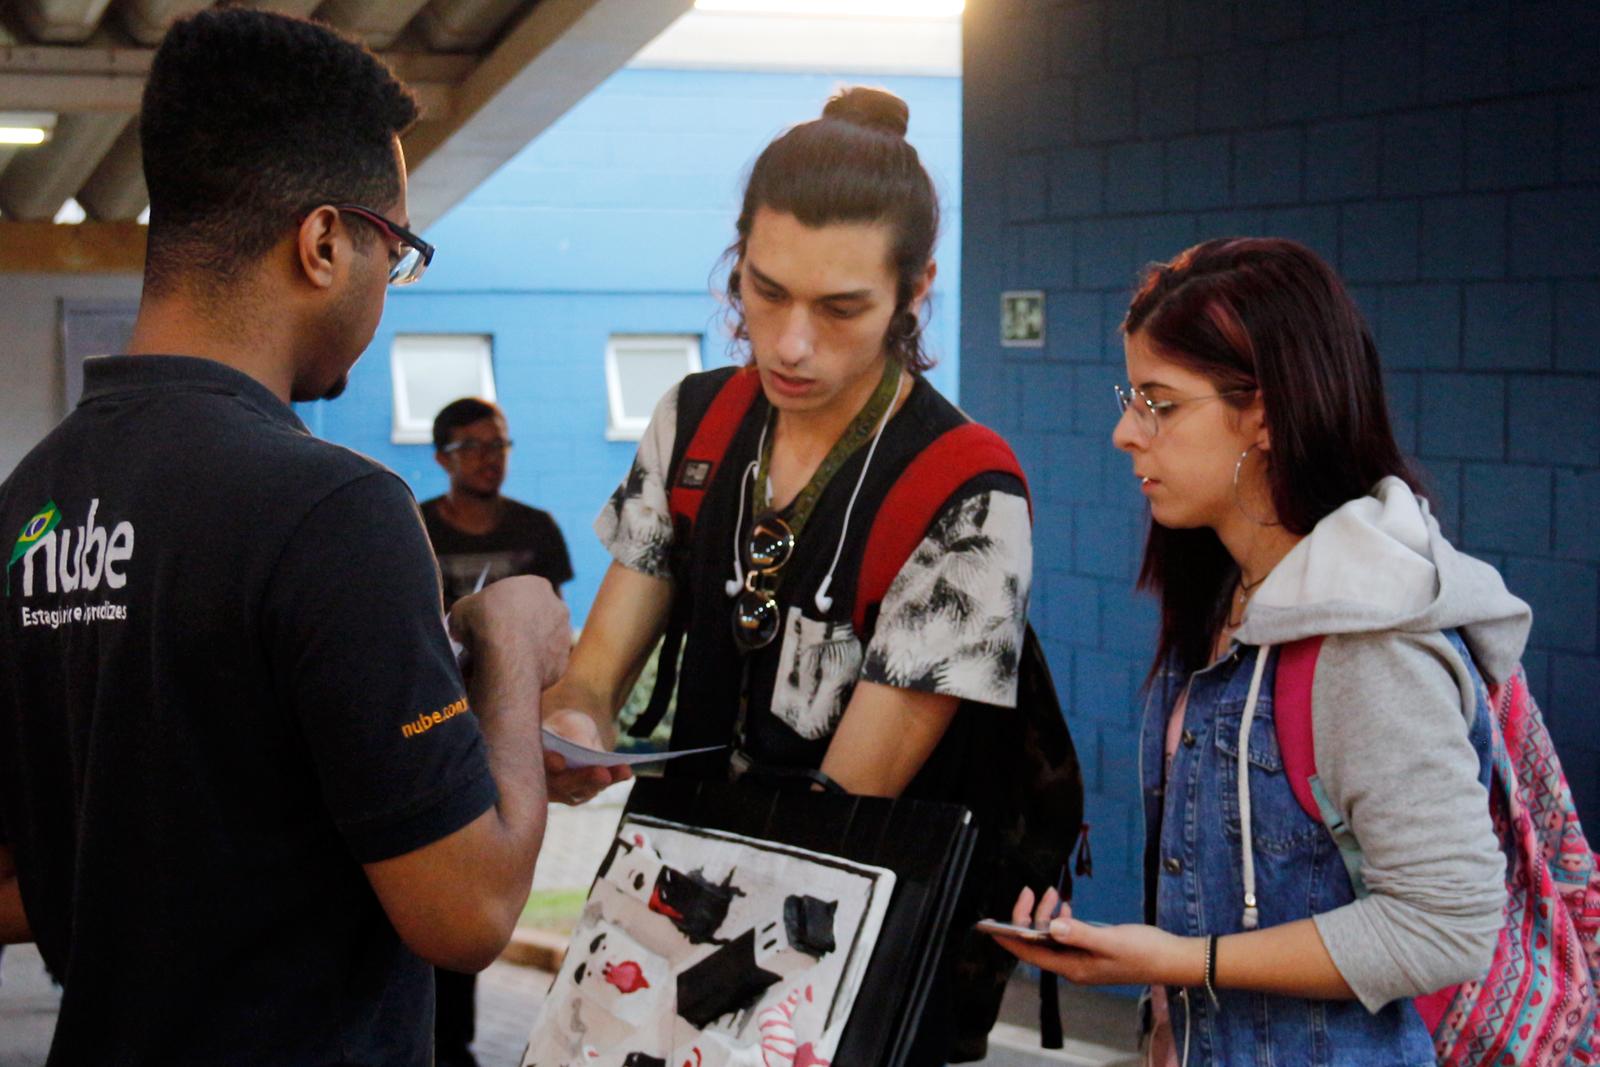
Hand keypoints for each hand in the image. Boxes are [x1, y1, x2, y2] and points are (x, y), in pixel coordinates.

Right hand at [449, 576, 570, 688]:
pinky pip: (543, 664)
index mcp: (536, 585)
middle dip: (519, 627)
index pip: (519, 594)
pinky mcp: (563, 659)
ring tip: (503, 661)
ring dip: (527, 648)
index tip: (489, 620)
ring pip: (541, 641)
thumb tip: (463, 625)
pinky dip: (530, 668)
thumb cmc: (485, 624)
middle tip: (497, 641)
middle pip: (534, 616)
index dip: (502, 607)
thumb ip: (469, 610)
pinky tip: (514, 674)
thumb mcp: (462, 609)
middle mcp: (557, 606)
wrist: (507, 657)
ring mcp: (564, 634)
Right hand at [543, 707, 631, 805]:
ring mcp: (558, 792)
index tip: (559, 762)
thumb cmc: (566, 726)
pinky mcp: (577, 795)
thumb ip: (574, 738)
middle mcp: (540, 780)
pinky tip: (625, 771)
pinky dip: (612, 779)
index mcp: (530, 757)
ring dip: (602, 781)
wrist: (572, 734)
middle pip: (561, 783)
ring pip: (580, 791)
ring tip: (623, 770)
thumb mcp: (570, 724)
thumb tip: (587, 753)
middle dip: (584, 777)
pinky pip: (595, 788)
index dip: (547, 762)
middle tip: (603, 772)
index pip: (535, 762)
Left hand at [987, 886, 1201, 987]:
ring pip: (1052, 937)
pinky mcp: (1092, 950)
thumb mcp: (1110, 940)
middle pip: (1038, 943)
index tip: (991, 922)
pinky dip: (1061, 919)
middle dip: (1029, 917)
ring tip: (1053, 892)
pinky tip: (1066, 905)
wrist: (1172, 958)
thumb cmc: (1144, 951)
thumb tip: (1051, 926)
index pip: (1030, 954)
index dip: (1008, 938)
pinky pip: (1065, 936)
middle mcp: (1073, 966)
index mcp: (1073, 968)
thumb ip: (1080, 933)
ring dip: (1046, 915)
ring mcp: (1082, 959)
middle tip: (1033, 891)